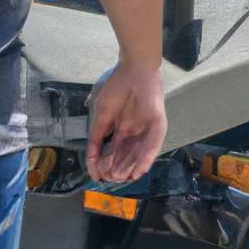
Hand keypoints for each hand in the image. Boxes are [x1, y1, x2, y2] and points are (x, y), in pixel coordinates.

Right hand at [86, 62, 166, 182]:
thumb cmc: (116, 89)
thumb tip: (91, 156)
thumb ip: (97, 136)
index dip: (104, 165)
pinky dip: (144, 159)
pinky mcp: (158, 125)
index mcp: (120, 130)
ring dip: (129, 168)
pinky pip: (152, 146)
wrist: (134, 70)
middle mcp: (134, 133)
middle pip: (125, 157)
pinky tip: (137, 171)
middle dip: (116, 169)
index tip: (97, 175)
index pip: (112, 153)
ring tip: (119, 178)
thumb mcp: (102, 115)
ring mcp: (146, 130)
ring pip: (138, 155)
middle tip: (108, 178)